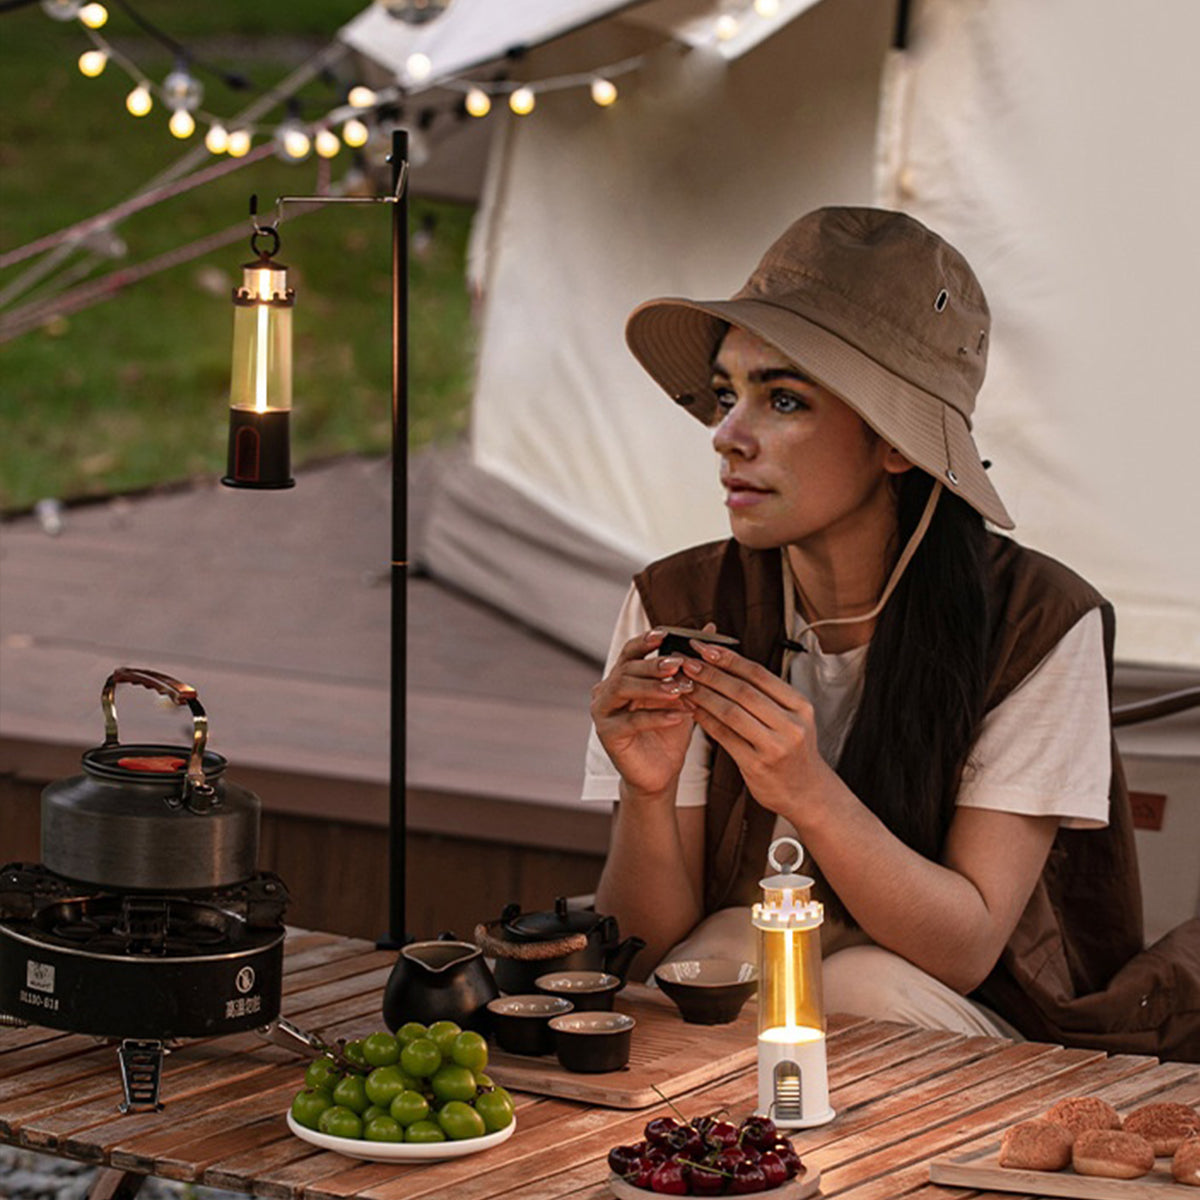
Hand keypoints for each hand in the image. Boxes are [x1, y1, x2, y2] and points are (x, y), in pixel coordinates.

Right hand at [590, 628, 696, 798]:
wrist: (661, 772)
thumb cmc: (670, 730)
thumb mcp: (683, 693)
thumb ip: (691, 662)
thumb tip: (711, 628)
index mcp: (622, 676)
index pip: (630, 651)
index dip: (645, 641)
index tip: (665, 634)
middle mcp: (606, 690)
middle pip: (627, 668)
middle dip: (654, 664)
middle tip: (678, 663)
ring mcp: (603, 712)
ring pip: (623, 689)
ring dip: (653, 687)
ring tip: (680, 689)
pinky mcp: (607, 734)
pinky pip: (631, 721)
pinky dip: (655, 716)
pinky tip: (678, 716)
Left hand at [679, 638, 830, 817]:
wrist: (806, 792)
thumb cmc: (792, 749)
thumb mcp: (790, 717)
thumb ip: (765, 694)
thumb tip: (724, 661)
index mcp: (800, 705)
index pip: (759, 674)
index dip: (728, 658)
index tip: (704, 647)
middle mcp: (791, 724)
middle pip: (743, 690)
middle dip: (711, 674)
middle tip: (686, 662)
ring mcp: (775, 746)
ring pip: (731, 712)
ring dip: (703, 695)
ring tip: (684, 683)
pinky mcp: (757, 765)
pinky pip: (724, 736)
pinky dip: (705, 720)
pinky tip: (691, 709)